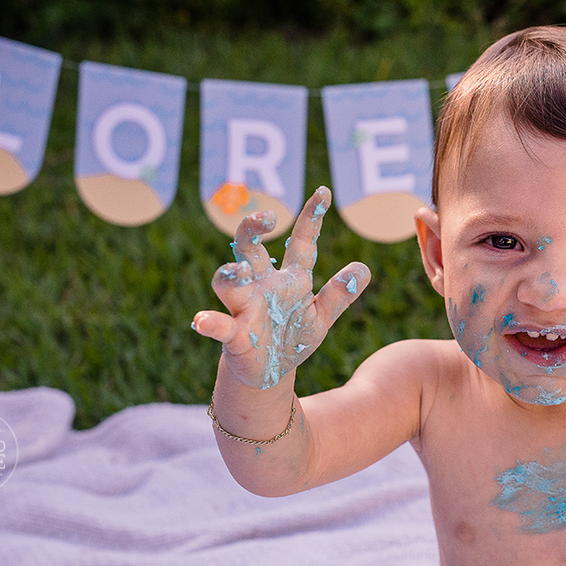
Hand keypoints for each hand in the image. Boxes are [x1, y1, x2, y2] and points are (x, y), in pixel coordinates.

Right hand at [192, 186, 369, 389]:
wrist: (268, 373)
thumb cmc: (292, 339)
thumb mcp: (322, 317)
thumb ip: (340, 295)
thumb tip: (363, 270)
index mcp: (289, 279)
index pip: (301, 242)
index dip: (310, 218)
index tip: (323, 192)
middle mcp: (262, 286)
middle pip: (251, 249)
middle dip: (253, 230)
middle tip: (265, 219)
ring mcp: (245, 308)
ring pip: (230, 284)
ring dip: (230, 275)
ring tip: (236, 271)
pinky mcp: (234, 335)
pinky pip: (220, 326)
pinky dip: (210, 323)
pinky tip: (202, 321)